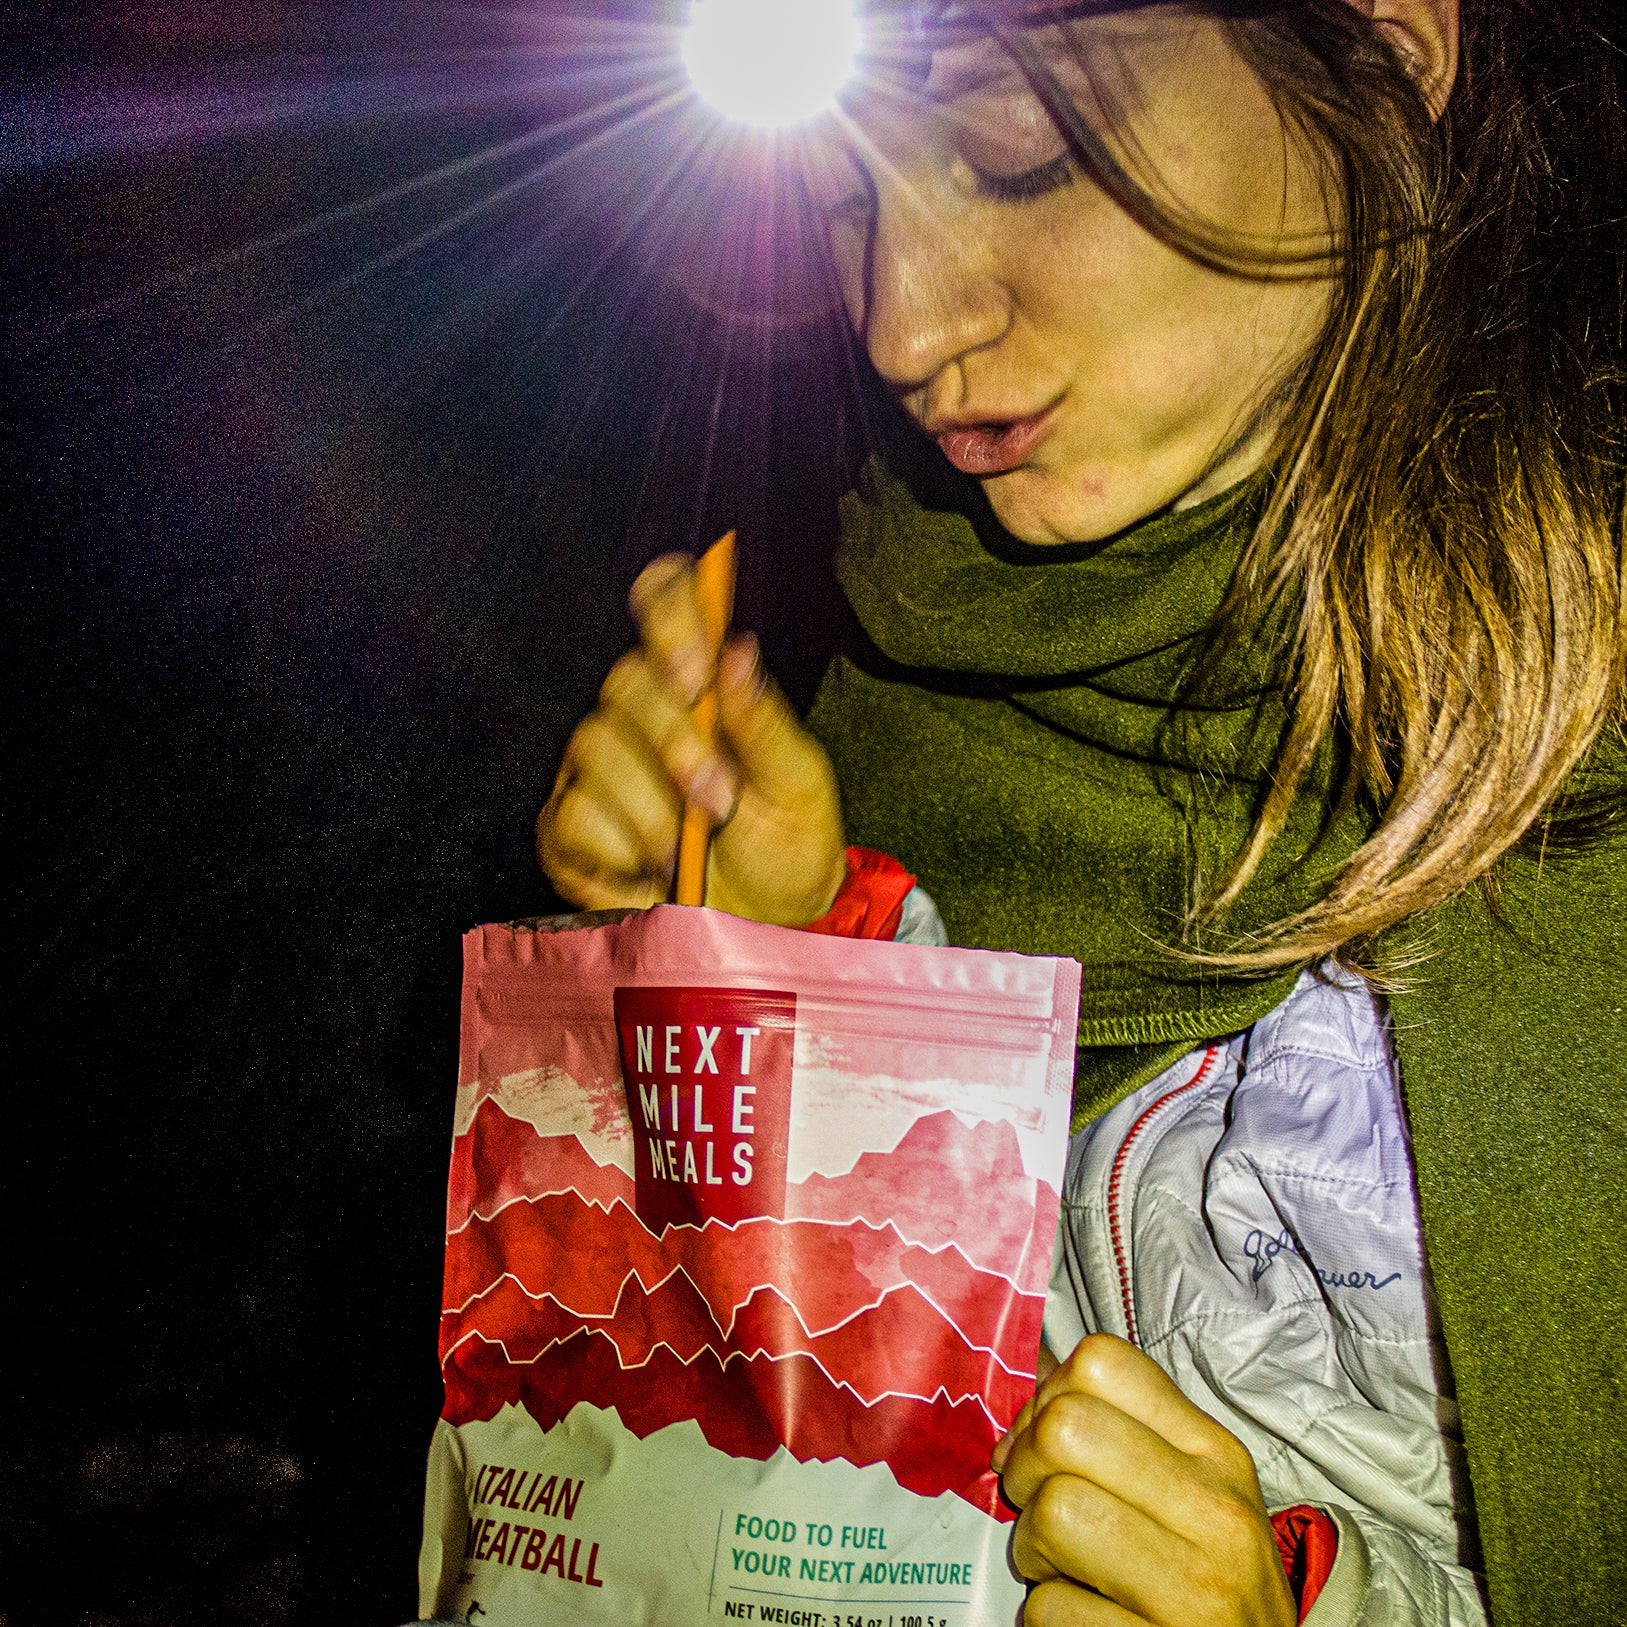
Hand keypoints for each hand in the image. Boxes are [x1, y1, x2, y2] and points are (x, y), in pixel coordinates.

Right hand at [537, 553, 847, 923]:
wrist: (763, 928)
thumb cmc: (785, 847)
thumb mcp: (797, 784)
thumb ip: (765, 721)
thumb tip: (738, 652)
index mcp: (700, 684)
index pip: (666, 601)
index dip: (671, 614)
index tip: (696, 669)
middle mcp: (642, 714)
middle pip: (626, 681)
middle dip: (677, 743)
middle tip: (718, 798)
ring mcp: (599, 768)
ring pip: (596, 746)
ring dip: (654, 808)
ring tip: (691, 848)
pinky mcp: (569, 826)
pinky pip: (573, 814)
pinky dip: (620, 849)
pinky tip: (650, 871)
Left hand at [993, 1335, 1296, 1626]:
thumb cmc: (1209, 1580)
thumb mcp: (1194, 1493)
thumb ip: (1124, 1434)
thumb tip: (1029, 1392)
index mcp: (1216, 1453)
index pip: (1104, 1363)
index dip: (1047, 1396)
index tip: (1045, 1442)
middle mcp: (1215, 1511)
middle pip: (1066, 1429)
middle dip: (1026, 1468)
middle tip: (1038, 1505)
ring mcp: (1195, 1590)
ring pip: (1054, 1512)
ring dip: (1031, 1546)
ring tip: (1062, 1566)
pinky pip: (1049, 1608)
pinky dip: (1045, 1616)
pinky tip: (1081, 1616)